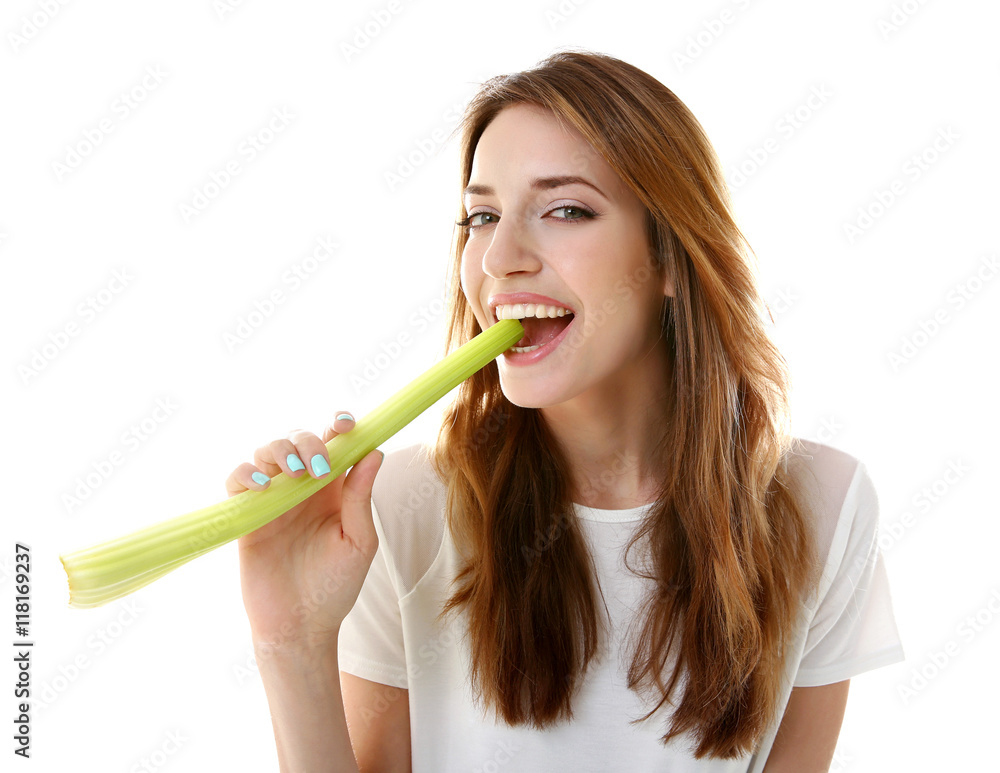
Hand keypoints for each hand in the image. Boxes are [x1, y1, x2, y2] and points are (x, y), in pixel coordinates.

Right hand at [227, 413, 383, 650]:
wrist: (300, 627)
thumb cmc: (334, 587)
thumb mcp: (358, 542)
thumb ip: (361, 498)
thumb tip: (374, 452)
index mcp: (335, 490)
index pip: (335, 446)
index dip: (340, 427)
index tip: (346, 423)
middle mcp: (302, 489)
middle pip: (299, 440)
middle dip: (308, 441)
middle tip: (318, 467)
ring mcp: (273, 500)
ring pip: (266, 452)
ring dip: (280, 452)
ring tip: (294, 474)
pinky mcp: (246, 516)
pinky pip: (236, 480)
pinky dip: (245, 474)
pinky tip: (262, 486)